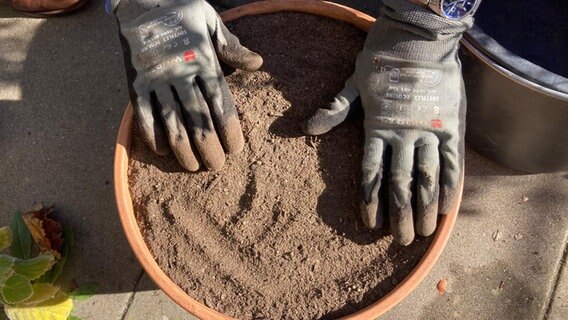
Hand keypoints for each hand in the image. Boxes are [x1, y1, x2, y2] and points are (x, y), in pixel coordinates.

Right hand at [113, 0, 261, 170]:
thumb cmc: (182, 10)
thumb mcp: (211, 21)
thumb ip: (232, 47)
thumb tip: (258, 64)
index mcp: (204, 60)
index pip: (221, 103)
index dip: (229, 129)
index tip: (236, 149)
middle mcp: (181, 73)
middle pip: (198, 119)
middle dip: (209, 147)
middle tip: (217, 167)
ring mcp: (156, 79)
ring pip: (172, 122)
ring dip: (183, 149)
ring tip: (192, 167)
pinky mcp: (135, 82)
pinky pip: (143, 114)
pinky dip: (152, 134)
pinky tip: (162, 151)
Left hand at [304, 0, 472, 244]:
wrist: (417, 39)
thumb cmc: (381, 62)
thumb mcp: (353, 86)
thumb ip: (335, 110)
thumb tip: (308, 128)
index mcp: (377, 128)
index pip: (371, 173)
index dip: (371, 201)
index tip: (371, 224)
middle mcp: (403, 135)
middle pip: (401, 183)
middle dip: (401, 215)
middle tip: (401, 240)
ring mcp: (429, 131)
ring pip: (428, 177)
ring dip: (427, 207)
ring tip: (426, 232)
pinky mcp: (451, 125)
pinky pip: (452, 161)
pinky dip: (451, 185)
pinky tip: (449, 206)